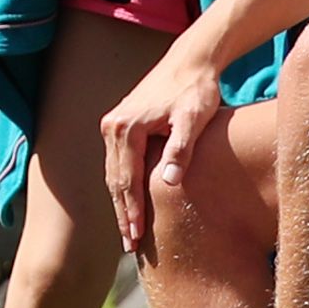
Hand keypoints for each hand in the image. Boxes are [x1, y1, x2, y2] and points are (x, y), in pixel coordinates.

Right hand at [100, 45, 233, 262]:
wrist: (191, 61)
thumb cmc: (196, 90)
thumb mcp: (193, 119)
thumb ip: (181, 149)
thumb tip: (168, 182)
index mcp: (126, 128)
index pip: (126, 180)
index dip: (132, 211)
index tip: (137, 237)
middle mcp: (113, 126)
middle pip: (115, 181)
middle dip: (123, 214)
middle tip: (131, 247)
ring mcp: (114, 125)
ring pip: (114, 174)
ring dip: (121, 204)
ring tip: (130, 233)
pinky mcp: (121, 125)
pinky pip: (118, 163)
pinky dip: (123, 186)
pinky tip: (132, 204)